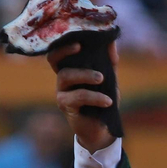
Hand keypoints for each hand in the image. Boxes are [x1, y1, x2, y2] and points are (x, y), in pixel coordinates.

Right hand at [48, 38, 117, 153]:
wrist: (103, 129)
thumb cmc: (103, 101)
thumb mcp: (109, 80)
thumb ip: (109, 61)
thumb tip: (111, 40)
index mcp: (71, 69)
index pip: (59, 52)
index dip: (64, 43)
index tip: (78, 38)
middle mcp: (62, 79)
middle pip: (55, 60)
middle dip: (66, 51)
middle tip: (81, 48)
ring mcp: (61, 93)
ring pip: (66, 76)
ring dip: (85, 74)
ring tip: (102, 78)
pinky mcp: (65, 106)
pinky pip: (78, 96)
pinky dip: (94, 97)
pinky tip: (108, 101)